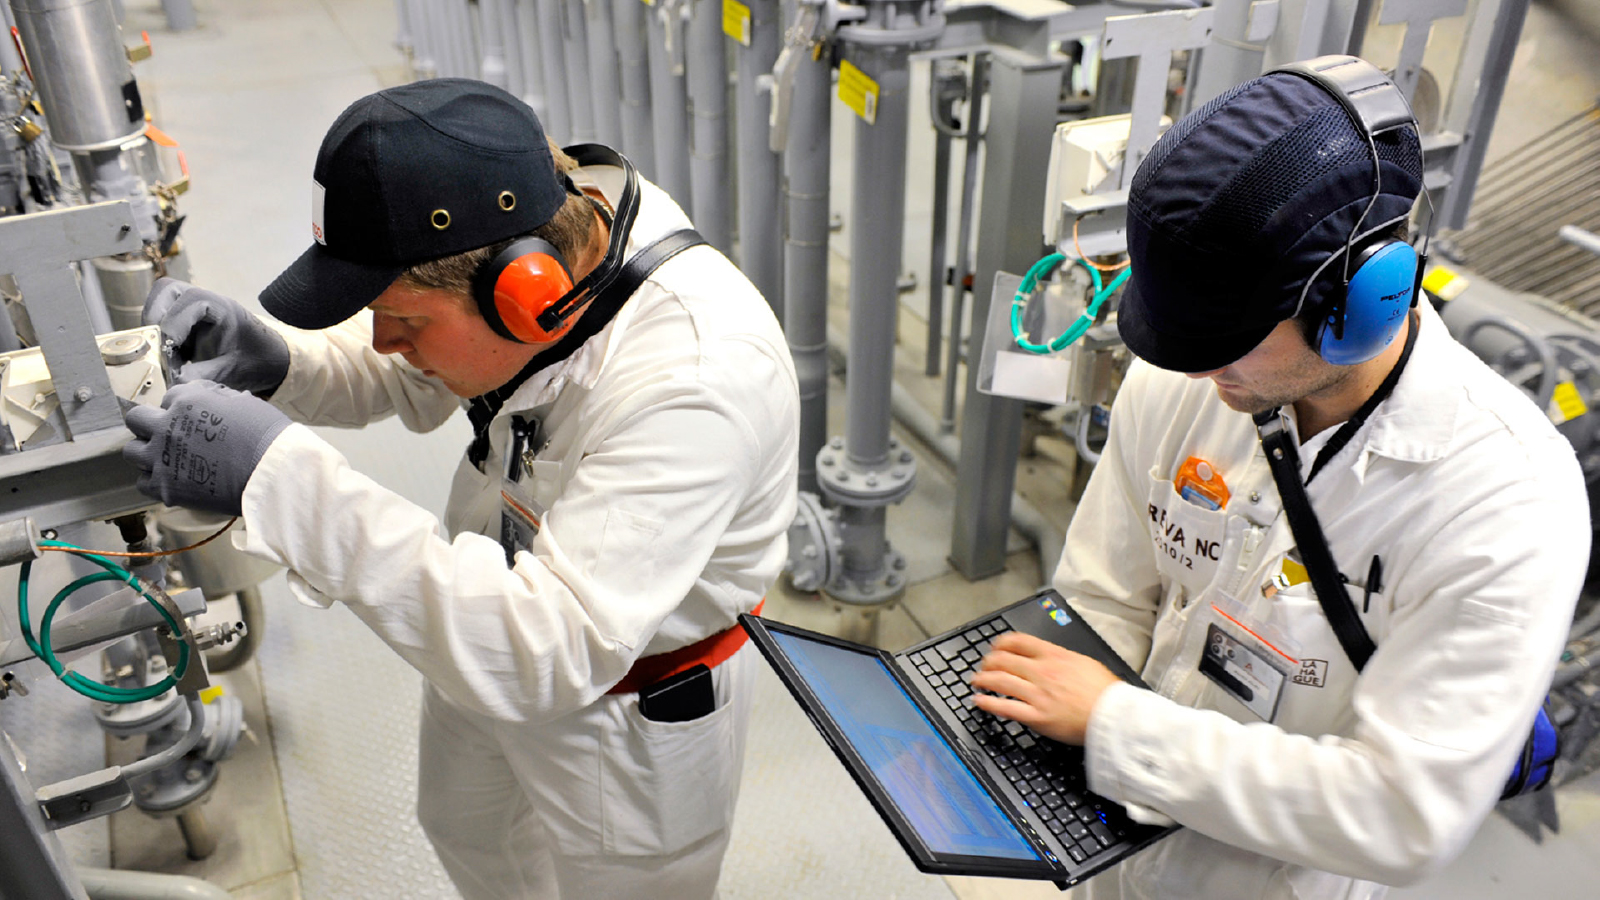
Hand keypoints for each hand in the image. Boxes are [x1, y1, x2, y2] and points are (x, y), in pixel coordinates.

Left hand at [122, 380, 291, 516]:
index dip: (179, 407)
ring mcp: (162, 458)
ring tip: (167, 459)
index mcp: (186, 400)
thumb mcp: (242, 402)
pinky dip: (155, 481)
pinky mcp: (165, 487)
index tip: (191, 418)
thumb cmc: (265, 436)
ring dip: (147, 453)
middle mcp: (167, 426)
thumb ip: (214, 397)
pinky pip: (142, 483)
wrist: (272, 473)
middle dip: (149, 424)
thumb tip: (205, 395)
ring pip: (132, 452)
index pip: (168, 397)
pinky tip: (173, 479)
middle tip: (168, 434)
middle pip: (136, 420)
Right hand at [145, 278, 290, 395]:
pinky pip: (158, 317)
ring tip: (165, 356)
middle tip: (159, 350)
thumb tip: (177, 380)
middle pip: (166, 291)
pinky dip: (155, 335)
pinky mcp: (181, 317)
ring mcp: (191, 306)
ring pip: (158, 303)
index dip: (173, 322)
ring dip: (152, 328)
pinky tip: (169, 357)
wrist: (265, 359)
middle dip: (155, 321)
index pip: (190, 299)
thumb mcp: (233, 371)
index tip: (168, 349)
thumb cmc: (254, 361)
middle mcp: (204, 300)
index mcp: (223, 308)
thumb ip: (206, 375)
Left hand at [969, 632, 1122, 744]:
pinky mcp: (1036, 716)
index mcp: (1055, 656)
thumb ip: (1064, 659)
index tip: (995, 646)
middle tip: (983, 666)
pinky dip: (987, 703)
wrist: (1114, 716)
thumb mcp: (1086, 663)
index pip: (1019, 641)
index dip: (1002, 642)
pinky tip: (979, 701)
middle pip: (1004, 660)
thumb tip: (1053, 658)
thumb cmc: (1106, 693)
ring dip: (983, 680)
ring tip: (976, 681)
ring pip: (1000, 681)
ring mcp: (1037, 694)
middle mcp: (1042, 672)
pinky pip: (1005, 708)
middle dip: (988, 662)